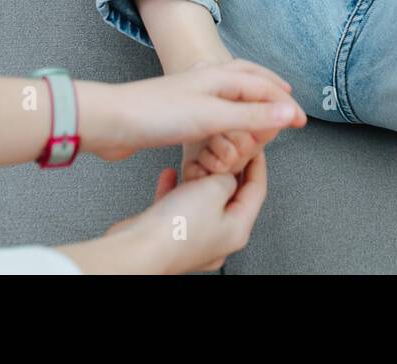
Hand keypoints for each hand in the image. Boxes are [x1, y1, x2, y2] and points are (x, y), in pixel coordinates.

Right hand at [58, 152, 267, 273]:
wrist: (139, 250)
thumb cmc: (177, 227)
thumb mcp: (214, 189)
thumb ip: (227, 177)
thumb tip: (227, 176)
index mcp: (237, 230)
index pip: (257, 190)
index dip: (257, 164)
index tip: (255, 146)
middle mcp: (219, 239)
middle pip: (232, 198)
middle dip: (227, 172)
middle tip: (226, 150)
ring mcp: (195, 240)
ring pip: (204, 203)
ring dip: (200, 181)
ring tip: (196, 163)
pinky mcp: (171, 238)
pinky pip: (179, 209)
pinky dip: (176, 190)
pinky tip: (169, 175)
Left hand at [172, 57, 291, 181]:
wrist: (115, 118)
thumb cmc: (160, 115)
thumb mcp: (213, 117)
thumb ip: (252, 116)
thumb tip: (290, 114)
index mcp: (221, 76)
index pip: (264, 87)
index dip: (286, 105)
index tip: (302, 122)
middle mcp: (211, 77)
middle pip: (251, 75)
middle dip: (272, 87)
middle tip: (289, 100)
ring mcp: (195, 88)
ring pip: (234, 83)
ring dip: (255, 90)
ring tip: (266, 101)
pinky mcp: (184, 101)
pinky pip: (219, 95)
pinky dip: (235, 100)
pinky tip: (229, 111)